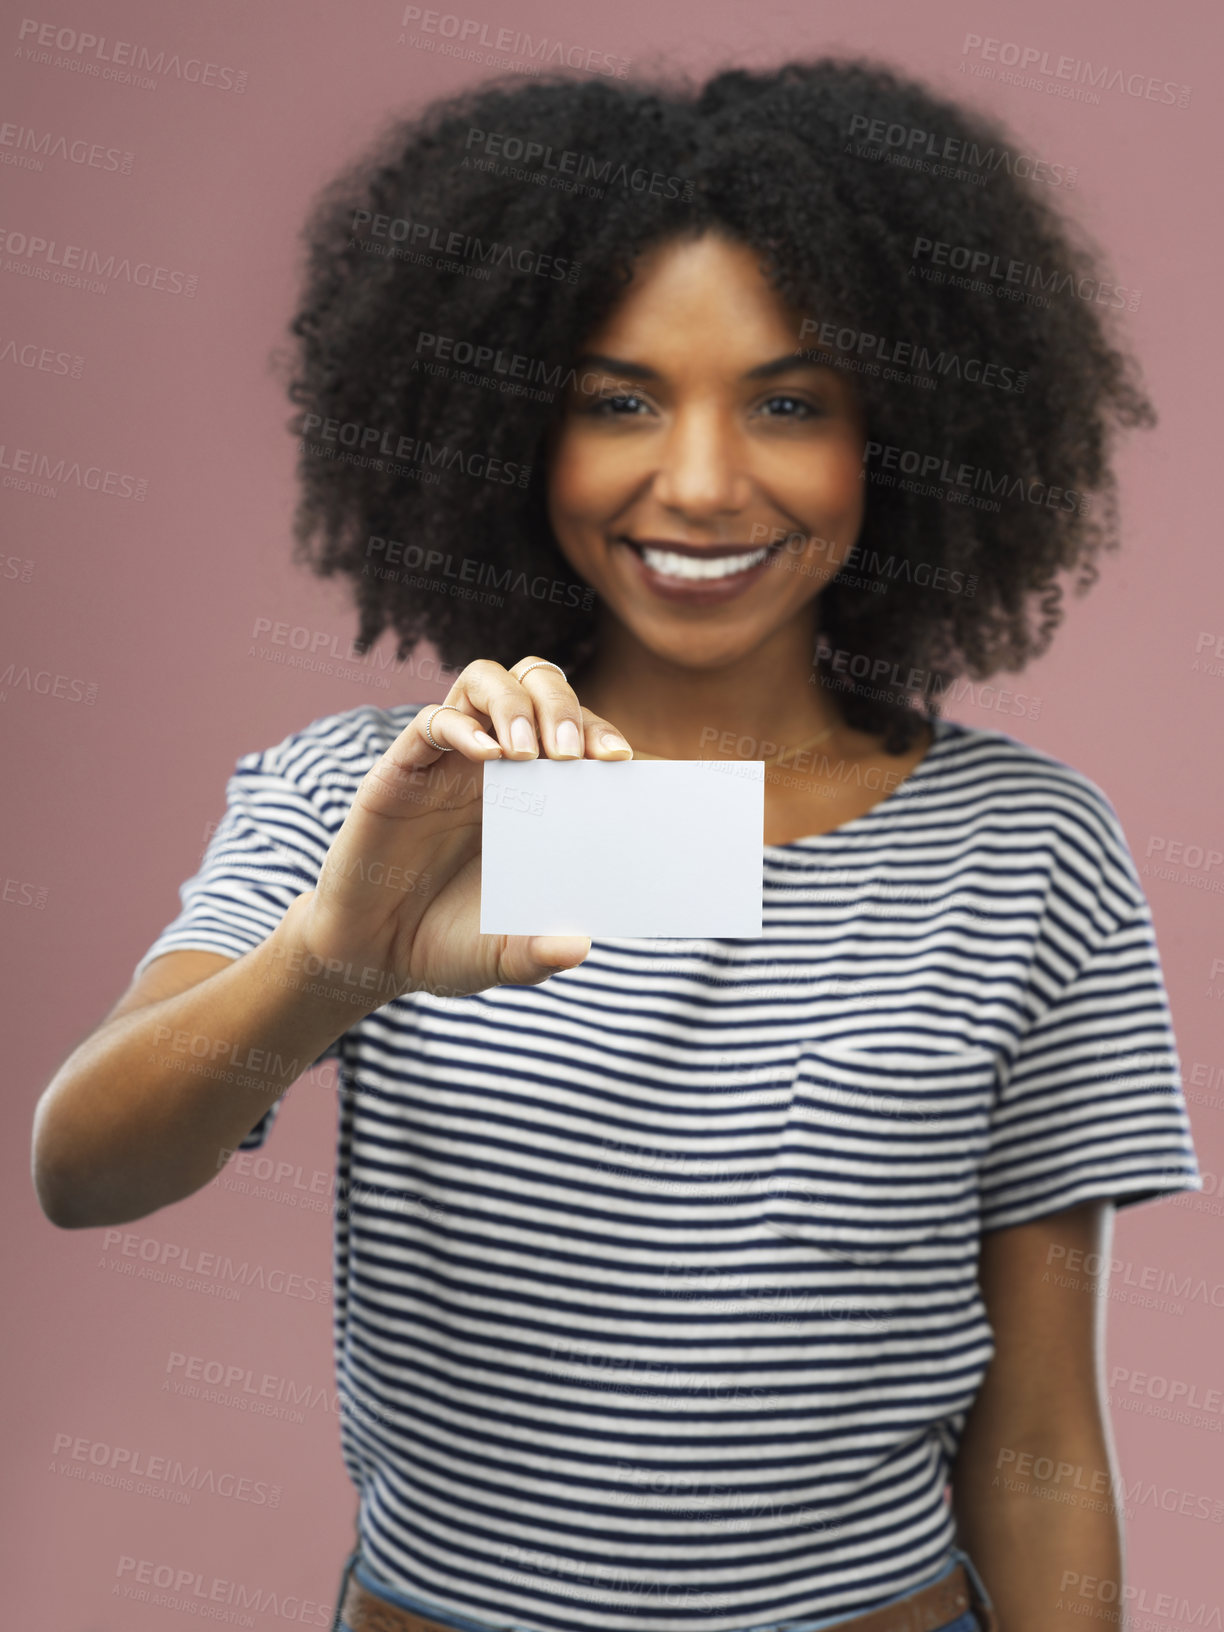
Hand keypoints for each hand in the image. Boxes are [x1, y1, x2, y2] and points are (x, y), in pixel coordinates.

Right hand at [288, 656, 632, 1006]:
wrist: (373, 956)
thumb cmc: (446, 944)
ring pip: (484, 681)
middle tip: (570, 754)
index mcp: (533, 794)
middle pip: (536, 686)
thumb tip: (579, 948)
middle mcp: (492, 765)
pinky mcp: (401, 772)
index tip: (619, 761)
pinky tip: (486, 756)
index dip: (601, 732)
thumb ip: (539, 954)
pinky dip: (462, 727)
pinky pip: (432, 723)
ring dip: (515, 704)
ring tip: (528, 752)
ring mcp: (447, 762)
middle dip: (562, 706)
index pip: (576, 731)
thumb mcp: (503, 956)